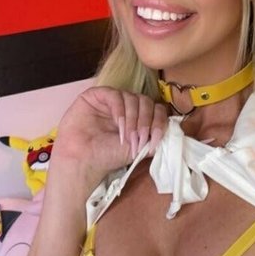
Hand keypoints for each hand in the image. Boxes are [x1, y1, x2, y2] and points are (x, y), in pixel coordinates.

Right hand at [51, 86, 168, 177]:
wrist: (83, 161)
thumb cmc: (107, 156)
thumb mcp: (138, 149)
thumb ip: (154, 138)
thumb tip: (171, 131)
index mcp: (137, 117)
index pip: (156, 109)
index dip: (158, 122)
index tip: (154, 139)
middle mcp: (125, 106)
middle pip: (146, 102)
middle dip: (146, 121)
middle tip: (140, 139)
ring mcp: (110, 100)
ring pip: (132, 97)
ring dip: (133, 118)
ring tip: (127, 137)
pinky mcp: (95, 95)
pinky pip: (114, 94)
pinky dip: (120, 110)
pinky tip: (118, 124)